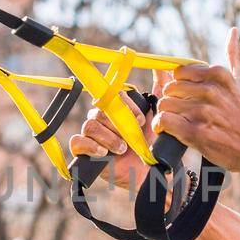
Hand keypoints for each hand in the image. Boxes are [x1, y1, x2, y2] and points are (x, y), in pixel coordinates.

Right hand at [68, 68, 168, 191]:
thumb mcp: (160, 115)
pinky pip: (77, 141)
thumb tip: (162, 65)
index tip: (141, 120)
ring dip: (108, 137)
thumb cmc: (154, 144)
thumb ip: (161, 89)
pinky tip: (104, 153)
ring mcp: (92, 134)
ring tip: (122, 148)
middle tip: (131, 138)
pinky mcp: (84, 151)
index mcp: (117, 107)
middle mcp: (102, 118)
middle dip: (118, 125)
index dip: (126, 106)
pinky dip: (90, 146)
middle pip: (100, 110)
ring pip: (90, 125)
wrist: (150, 174)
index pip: (112, 94)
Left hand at [154, 27, 239, 173]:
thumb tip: (233, 32)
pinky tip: (168, 129)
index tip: (187, 95)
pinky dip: (162, 125)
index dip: (181, 84)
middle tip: (182, 110)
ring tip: (177, 120)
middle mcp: (210, 90)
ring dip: (167, 113)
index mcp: (219, 74)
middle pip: (170, 88)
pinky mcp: (195, 132)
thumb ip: (236, 56)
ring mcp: (202, 111)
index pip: (180, 72)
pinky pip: (164, 121)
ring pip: (165, 104)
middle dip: (173, 99)